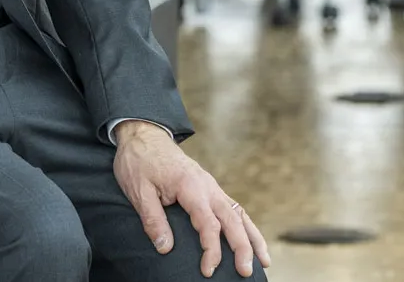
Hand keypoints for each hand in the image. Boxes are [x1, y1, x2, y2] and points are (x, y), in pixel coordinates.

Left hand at [113, 121, 269, 277]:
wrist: (143, 134)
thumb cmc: (139, 161)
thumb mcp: (138, 190)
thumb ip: (153, 219)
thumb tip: (165, 247)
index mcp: (190, 186)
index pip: (208, 223)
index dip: (211, 250)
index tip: (208, 270)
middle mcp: (207, 186)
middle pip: (231, 219)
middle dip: (242, 247)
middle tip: (246, 272)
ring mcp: (211, 186)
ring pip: (238, 212)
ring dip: (252, 236)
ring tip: (264, 260)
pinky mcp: (209, 187)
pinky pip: (233, 207)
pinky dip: (245, 224)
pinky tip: (251, 239)